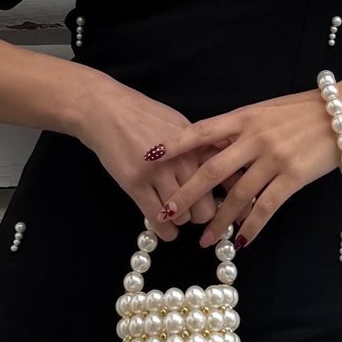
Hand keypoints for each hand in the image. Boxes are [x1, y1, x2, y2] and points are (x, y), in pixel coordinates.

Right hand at [74, 79, 225, 241]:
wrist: (107, 110)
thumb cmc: (145, 116)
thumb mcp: (182, 127)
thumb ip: (204, 149)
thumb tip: (228, 172)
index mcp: (198, 145)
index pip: (227, 180)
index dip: (234, 202)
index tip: (233, 212)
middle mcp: (183, 160)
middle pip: (207, 206)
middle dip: (204, 215)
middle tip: (197, 212)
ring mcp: (159, 173)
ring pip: (183, 215)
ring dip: (182, 219)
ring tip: (177, 213)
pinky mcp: (136, 184)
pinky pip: (158, 219)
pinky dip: (166, 230)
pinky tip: (168, 230)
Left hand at [144, 86, 341, 248]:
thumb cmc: (302, 110)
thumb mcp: (264, 111)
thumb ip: (238, 130)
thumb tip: (210, 150)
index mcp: (243, 118)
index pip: (200, 131)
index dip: (174, 145)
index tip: (149, 157)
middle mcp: (254, 138)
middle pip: (211, 170)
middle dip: (187, 194)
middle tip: (168, 212)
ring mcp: (273, 158)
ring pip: (237, 195)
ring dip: (219, 220)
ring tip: (204, 240)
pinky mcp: (293, 177)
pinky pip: (266, 207)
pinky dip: (251, 226)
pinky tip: (240, 240)